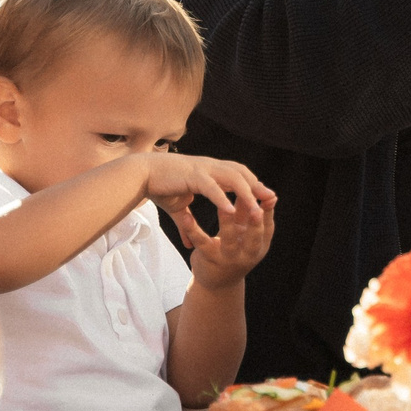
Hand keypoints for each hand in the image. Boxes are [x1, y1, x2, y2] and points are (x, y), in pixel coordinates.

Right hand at [135, 153, 272, 254]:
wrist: (139, 175)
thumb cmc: (159, 188)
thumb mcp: (177, 209)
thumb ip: (186, 224)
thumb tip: (189, 244)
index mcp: (210, 171)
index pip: (238, 175)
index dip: (252, 185)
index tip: (265, 199)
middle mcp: (210, 167)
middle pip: (241, 173)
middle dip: (256, 186)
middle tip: (271, 200)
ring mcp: (202, 169)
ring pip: (232, 179)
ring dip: (245, 194)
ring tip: (256, 211)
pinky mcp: (191, 176)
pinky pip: (211, 187)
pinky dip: (221, 198)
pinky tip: (231, 211)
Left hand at [188, 166, 276, 289]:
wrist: (216, 284)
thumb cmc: (232, 251)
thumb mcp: (242, 234)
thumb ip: (246, 212)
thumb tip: (254, 185)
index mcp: (258, 246)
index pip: (267, 228)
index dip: (269, 213)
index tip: (271, 195)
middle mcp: (246, 255)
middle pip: (254, 238)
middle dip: (256, 223)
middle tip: (256, 207)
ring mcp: (228, 258)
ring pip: (229, 240)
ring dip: (227, 223)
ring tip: (224, 208)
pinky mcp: (208, 258)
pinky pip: (201, 243)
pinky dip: (193, 230)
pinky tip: (187, 217)